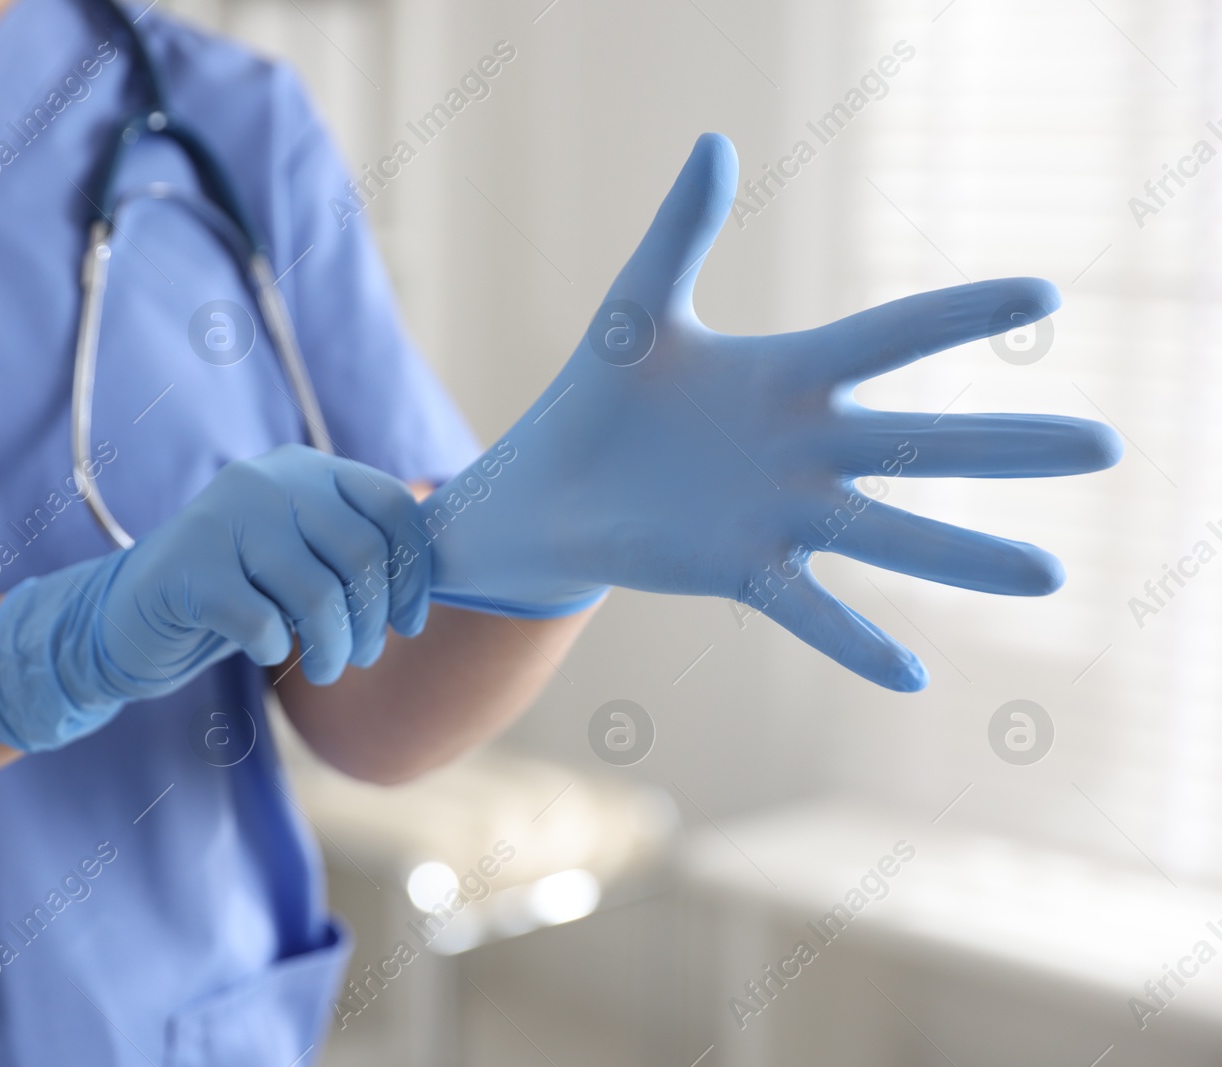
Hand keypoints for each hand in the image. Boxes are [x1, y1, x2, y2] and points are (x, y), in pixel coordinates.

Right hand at [0, 445, 429, 750]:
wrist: (129, 618)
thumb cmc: (237, 593)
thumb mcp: (302, 560)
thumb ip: (357, 552)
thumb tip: (436, 578)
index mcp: (306, 469)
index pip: (392, 507)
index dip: (414, 574)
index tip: (408, 624)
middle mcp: (267, 479)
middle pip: (361, 554)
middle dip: (373, 622)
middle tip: (359, 656)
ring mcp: (223, 518)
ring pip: (318, 594)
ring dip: (335, 648)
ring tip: (328, 670)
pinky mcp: (187, 567)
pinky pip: (263, 621)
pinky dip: (277, 649)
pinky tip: (267, 651)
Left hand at [425, 133, 1121, 690]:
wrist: (547, 488)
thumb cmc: (596, 396)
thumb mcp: (638, 309)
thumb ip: (680, 232)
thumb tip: (714, 142)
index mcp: (788, 377)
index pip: (889, 338)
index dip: (960, 314)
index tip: (1043, 292)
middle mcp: (803, 450)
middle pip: (921, 443)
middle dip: (1009, 446)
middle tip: (1106, 447)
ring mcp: (778, 514)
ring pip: (887, 534)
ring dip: (962, 556)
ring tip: (1048, 576)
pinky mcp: (739, 567)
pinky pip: (807, 609)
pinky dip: (852, 641)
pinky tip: (909, 677)